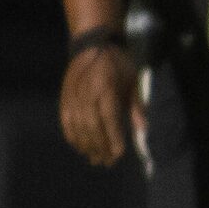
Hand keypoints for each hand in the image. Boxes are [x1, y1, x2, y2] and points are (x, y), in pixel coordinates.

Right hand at [60, 43, 138, 165]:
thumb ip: (136, 106)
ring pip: (77, 126)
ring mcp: (73, 95)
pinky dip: (72, 136)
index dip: (113, 138)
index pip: (109, 118)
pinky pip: (66, 120)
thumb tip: (143, 130)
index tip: (119, 154)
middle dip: (100, 147)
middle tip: (108, 162)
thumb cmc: (118, 62)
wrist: (92, 44)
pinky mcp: (64, 96)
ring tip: (95, 158)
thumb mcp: (132, 81)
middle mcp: (86, 92)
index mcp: (105, 87)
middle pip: (92, 126)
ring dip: (86, 145)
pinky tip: (80, 147)